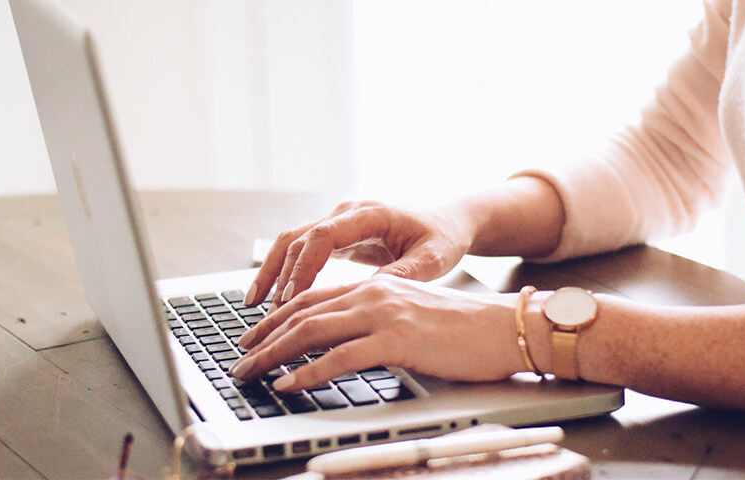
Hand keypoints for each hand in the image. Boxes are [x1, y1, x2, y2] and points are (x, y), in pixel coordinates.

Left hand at [229, 274, 525, 391]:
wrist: (504, 327)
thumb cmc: (465, 330)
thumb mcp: (414, 317)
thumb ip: (380, 324)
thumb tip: (349, 346)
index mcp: (377, 286)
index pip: (313, 298)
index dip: (278, 317)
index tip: (255, 337)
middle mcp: (374, 292)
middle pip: (303, 312)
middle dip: (264, 337)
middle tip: (240, 360)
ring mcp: (385, 313)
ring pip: (312, 330)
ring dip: (273, 354)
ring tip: (249, 374)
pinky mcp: (398, 339)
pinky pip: (340, 357)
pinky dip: (308, 372)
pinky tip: (288, 385)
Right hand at [245, 200, 473, 309]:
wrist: (447, 221)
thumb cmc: (443, 236)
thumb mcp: (432, 258)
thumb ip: (403, 274)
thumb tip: (370, 295)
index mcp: (370, 213)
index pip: (323, 236)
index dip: (304, 268)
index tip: (292, 299)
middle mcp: (348, 213)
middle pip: (298, 239)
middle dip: (278, 276)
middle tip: (267, 314)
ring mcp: (339, 223)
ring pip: (291, 244)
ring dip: (272, 273)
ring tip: (254, 308)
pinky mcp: (337, 237)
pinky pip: (301, 252)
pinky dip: (283, 273)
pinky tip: (272, 302)